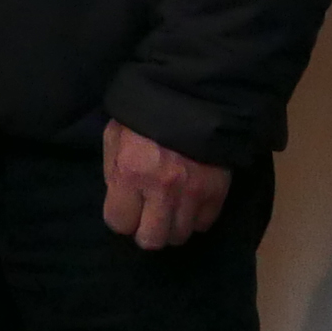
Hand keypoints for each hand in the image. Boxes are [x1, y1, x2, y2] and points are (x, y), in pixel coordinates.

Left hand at [101, 121, 229, 251]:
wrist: (193, 90)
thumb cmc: (145, 110)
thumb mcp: (116, 133)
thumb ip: (114, 170)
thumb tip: (121, 199)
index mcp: (130, 172)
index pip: (119, 223)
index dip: (121, 215)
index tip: (126, 205)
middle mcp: (161, 188)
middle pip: (151, 239)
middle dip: (146, 230)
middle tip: (148, 215)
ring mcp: (192, 192)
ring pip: (179, 235)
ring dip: (172, 225)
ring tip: (171, 207)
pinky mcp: (217, 190)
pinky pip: (204, 223)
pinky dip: (196, 217)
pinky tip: (190, 201)